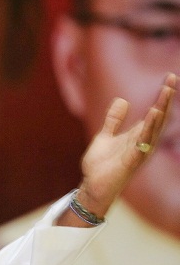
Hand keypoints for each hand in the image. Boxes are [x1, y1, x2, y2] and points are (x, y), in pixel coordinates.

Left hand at [68, 73, 174, 224]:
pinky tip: (153, 114)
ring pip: (154, 128)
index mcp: (138, 135)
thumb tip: (122, 100)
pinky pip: (143, 143)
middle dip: (166, 99)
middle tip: (172, 79)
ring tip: (166, 91)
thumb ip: (114, 120)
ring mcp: (139, 152)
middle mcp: (143, 142)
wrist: (92, 186)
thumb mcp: (105, 136)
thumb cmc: (100, 165)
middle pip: (159, 117)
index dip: (162, 97)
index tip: (169, 78)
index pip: (155, 112)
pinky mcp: (131, 161)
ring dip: (161, 110)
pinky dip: (149, 129)